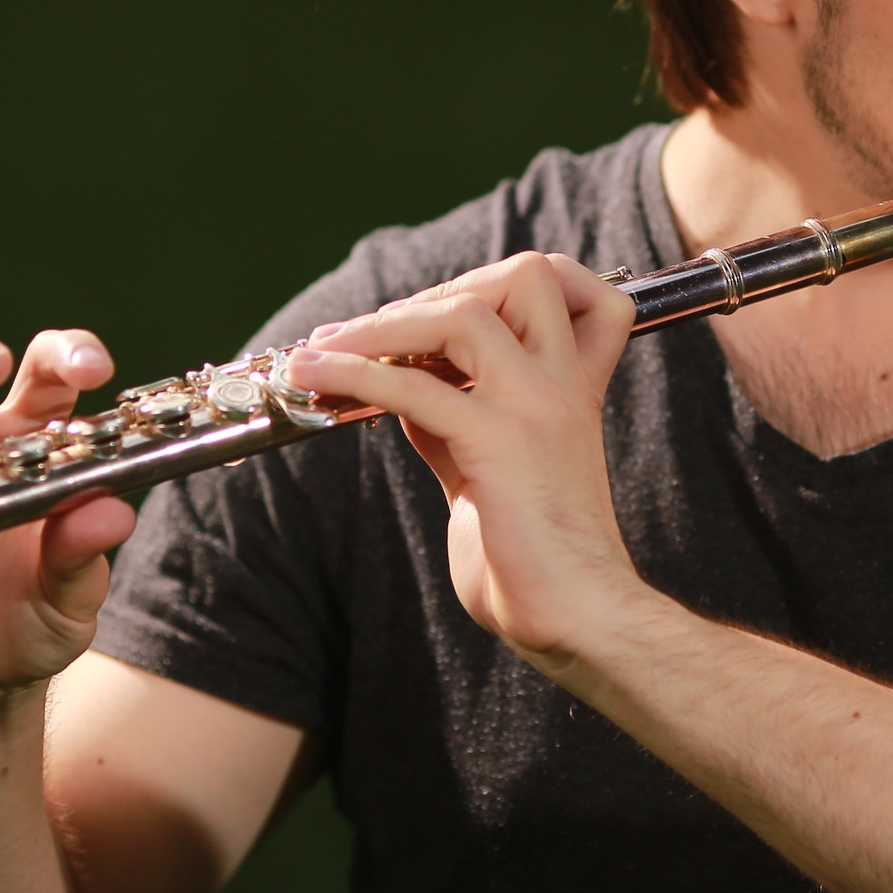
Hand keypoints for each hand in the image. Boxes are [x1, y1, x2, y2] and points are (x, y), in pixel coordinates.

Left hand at [278, 254, 640, 662]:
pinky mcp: (500, 445)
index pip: (571, 288)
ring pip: (463, 314)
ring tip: (325, 347)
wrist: (577, 618)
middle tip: (373, 330)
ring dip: (384, 323)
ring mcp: (535, 409)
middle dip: (439, 288)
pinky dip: (355, 372)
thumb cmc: (534, 560)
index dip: (503, 282)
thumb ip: (456, 425)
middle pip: (525, 274)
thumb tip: (402, 390)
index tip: (433, 313)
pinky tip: (315, 376)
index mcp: (574, 388)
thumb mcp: (490, 472)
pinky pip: (416, 389)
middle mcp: (562, 385)